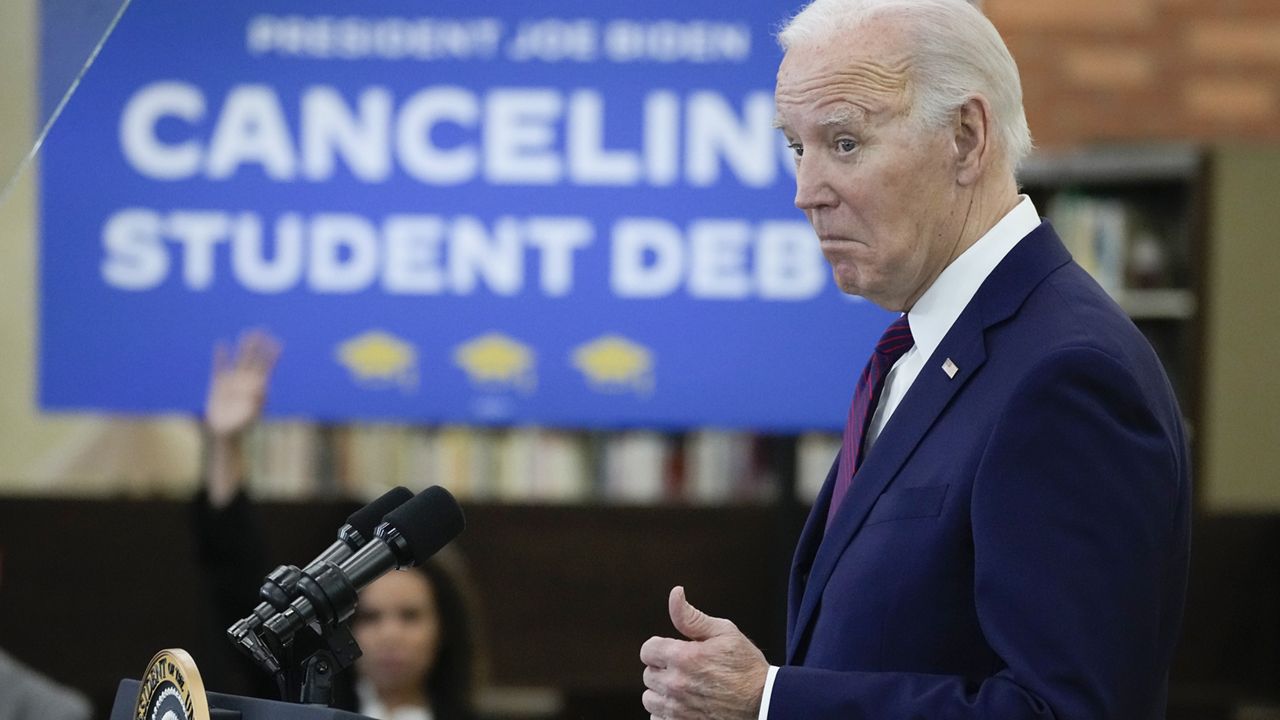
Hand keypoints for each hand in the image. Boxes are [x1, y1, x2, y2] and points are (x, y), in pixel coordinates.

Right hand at [205, 330, 280, 438]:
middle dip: (257, 345)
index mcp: (258, 388)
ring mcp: (233, 381)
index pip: (266, 367)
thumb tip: (262, 387)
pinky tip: (221, 345)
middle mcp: (246, 381)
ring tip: (246, 333)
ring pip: (239, 360)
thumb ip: (256, 401)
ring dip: (242, 347)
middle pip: (253, 359)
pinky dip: (221, 356)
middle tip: (262, 330)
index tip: (277, 342)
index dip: (272, 355)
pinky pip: (220, 367)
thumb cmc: (241, 427)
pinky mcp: (219, 385)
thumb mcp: (250, 415)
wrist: (225, 433)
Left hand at [640, 586, 767, 719]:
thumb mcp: (724, 632)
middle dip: (663, 669)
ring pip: (650, 699)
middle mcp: (676, 684)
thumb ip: (692, 617)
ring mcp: (678, 708)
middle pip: (648, 674)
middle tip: (685, 670)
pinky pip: (658, 719)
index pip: (647, 650)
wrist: (764, 702)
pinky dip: (666, 714)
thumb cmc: (747, 667)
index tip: (673, 651)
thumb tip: (675, 594)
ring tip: (683, 688)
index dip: (660, 648)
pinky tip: (683, 705)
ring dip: (662, 693)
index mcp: (683, 657)